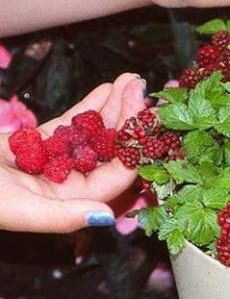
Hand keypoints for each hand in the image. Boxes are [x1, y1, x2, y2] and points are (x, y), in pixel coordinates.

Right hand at [0, 73, 145, 232]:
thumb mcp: (15, 208)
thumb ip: (61, 216)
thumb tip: (106, 218)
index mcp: (68, 204)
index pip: (115, 175)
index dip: (135, 146)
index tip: (146, 115)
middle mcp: (69, 184)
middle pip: (110, 150)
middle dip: (128, 118)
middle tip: (140, 87)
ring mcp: (57, 161)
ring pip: (95, 133)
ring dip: (114, 106)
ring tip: (130, 79)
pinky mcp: (42, 143)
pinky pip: (73, 123)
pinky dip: (91, 106)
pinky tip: (107, 88)